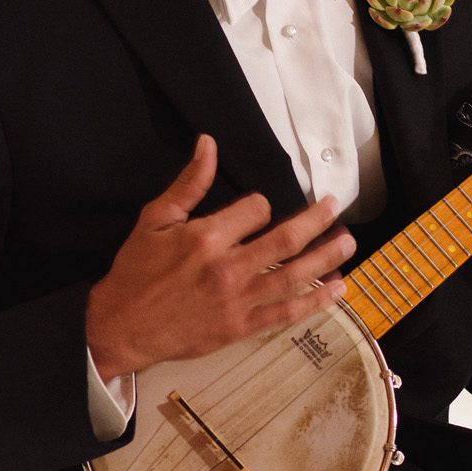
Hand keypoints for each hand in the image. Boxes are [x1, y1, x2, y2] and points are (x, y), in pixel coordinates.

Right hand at [85, 135, 355, 376]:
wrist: (122, 327)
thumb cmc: (137, 271)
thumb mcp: (155, 220)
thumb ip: (188, 184)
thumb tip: (208, 144)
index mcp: (207, 237)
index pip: (256, 209)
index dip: (261, 205)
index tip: (259, 209)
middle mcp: (229, 267)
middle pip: (287, 239)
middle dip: (317, 220)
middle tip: (335, 207)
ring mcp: (239, 300)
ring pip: (295, 275)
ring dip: (327, 258)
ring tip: (348, 242)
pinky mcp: (242, 327)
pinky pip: (286, 313)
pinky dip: (315, 301)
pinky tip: (336, 289)